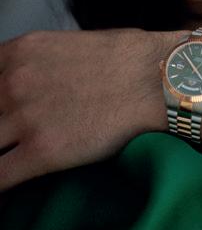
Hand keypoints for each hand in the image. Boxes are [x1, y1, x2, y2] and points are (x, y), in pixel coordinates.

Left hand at [0, 29, 201, 190]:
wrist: (158, 77)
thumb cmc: (129, 55)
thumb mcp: (73, 43)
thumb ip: (42, 61)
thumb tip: (38, 78)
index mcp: (19, 51)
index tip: (5, 113)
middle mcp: (12, 82)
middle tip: (15, 133)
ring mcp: (24, 118)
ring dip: (0, 151)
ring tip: (18, 154)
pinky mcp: (42, 152)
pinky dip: (0, 185)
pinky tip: (11, 185)